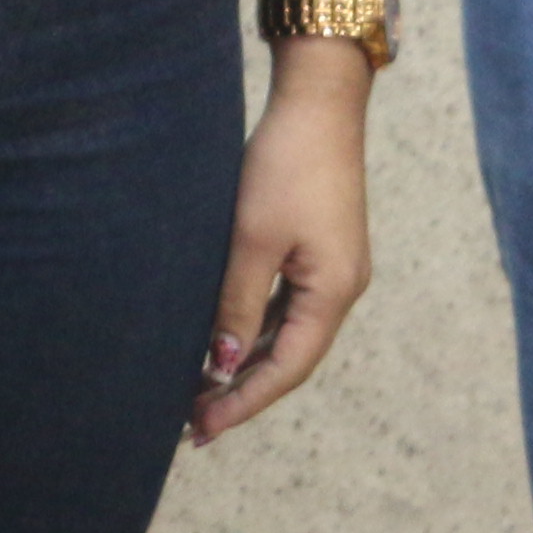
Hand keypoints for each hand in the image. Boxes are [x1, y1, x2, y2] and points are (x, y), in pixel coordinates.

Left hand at [190, 58, 371, 441]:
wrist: (318, 102)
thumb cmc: (285, 164)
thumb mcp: (252, 238)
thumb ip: (236, 304)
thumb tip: (220, 365)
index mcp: (333, 293)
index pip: (286, 369)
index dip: (243, 403)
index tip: (201, 430)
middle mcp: (340, 289)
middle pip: (289, 359)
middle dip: (242, 390)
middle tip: (192, 421)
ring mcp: (333, 270)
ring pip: (287, 334)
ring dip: (246, 362)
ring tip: (200, 389)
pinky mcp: (321, 250)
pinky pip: (287, 306)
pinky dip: (255, 329)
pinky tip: (224, 339)